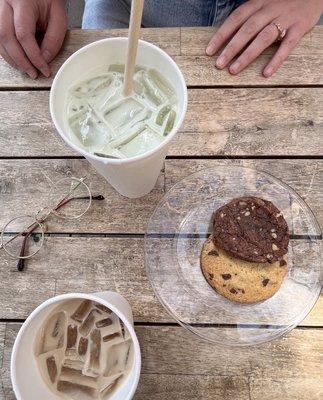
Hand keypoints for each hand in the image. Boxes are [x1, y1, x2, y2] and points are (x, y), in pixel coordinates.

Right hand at [0, 0, 66, 77]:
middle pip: (6, 37)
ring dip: (12, 58)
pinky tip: (18, 60)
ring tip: (26, 69)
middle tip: (33, 73)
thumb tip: (44, 60)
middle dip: (20, 60)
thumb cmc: (48, 1)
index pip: (24, 34)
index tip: (44, 69)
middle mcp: (5, 3)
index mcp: (22, 1)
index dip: (34, 57)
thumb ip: (53, 39)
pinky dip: (7, 52)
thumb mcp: (58, 17)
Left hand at [206, 0, 322, 76]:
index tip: (209, 51)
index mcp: (259, 2)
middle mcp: (270, 9)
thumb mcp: (265, 2)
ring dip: (247, 55)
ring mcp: (286, 18)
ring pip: (263, 38)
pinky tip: (266, 73)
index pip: (236, 19)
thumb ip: (250, 15)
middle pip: (247, 30)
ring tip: (233, 70)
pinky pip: (287, 45)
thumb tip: (229, 35)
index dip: (221, 35)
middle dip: (231, 48)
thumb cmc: (284, 0)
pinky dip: (276, 59)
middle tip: (218, 65)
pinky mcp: (300, 27)